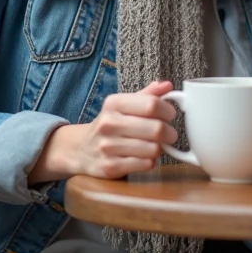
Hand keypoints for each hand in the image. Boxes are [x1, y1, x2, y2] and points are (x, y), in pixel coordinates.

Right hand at [29, 80, 177, 181]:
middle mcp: (109, 123)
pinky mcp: (110, 167)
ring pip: (153, 149)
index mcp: (114, 104)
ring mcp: (108, 146)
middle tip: (169, 135)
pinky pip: (145, 165)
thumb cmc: (110, 125)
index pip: (152, 104)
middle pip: (156, 128)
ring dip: (160, 149)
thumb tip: (168, 85)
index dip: (168, 111)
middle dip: (169, 133)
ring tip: (155, 146)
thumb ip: (147, 95)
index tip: (170, 115)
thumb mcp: (124, 105)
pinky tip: (144, 157)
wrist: (81, 150)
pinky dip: (150, 161)